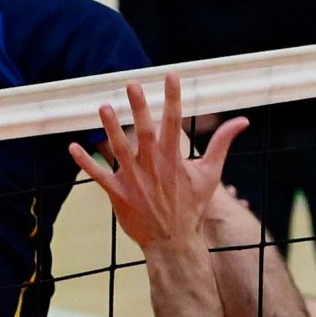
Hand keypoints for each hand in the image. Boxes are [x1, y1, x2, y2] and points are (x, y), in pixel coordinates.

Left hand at [71, 73, 243, 256]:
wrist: (173, 241)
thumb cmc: (191, 206)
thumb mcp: (211, 174)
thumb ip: (222, 143)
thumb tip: (242, 120)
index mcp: (174, 158)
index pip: (174, 121)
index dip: (173, 97)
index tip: (171, 75)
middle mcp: (153, 167)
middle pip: (145, 132)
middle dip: (139, 107)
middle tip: (132, 83)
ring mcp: (134, 181)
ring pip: (120, 150)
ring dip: (110, 129)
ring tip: (103, 107)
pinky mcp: (119, 194)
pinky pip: (99, 176)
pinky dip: (86, 162)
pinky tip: (73, 146)